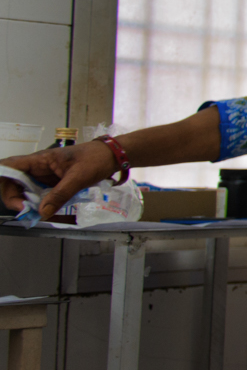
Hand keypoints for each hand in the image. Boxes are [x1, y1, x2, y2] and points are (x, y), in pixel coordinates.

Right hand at [0, 142, 116, 220]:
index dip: (3, 180)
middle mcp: (38, 167)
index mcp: (40, 159)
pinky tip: (46, 211)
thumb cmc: (96, 158)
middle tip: (25, 211)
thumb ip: (60, 194)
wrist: (113, 156)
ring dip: (26, 202)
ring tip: (35, 213)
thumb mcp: (79, 177)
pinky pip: (39, 194)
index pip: (10, 166)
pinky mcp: (52, 183)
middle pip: (13, 181)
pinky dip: (39, 203)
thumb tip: (42, 212)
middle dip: (14, 197)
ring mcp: (44, 175)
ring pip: (24, 190)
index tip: (12, 197)